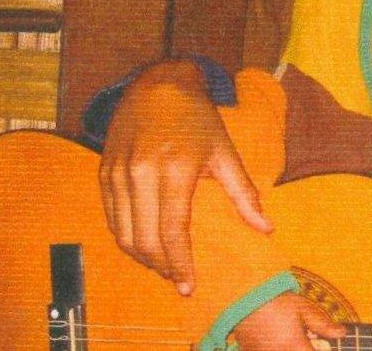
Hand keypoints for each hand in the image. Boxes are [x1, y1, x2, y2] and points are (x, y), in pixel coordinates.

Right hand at [98, 59, 272, 294]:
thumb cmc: (196, 119)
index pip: (172, 232)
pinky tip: (144, 243)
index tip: (188, 287)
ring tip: (162, 265)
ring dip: (142, 257)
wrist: (157, 84)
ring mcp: (118, 173)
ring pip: (123, 234)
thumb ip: (243, 194)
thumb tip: (266, 228)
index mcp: (174, 170)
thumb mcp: (225, 152)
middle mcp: (141, 174)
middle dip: (161, 267)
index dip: (179, 264)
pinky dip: (126, 237)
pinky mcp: (104, 172)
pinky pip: (111, 217)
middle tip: (177, 278)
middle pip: (145, 240)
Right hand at [232, 293, 346, 350]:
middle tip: (300, 340)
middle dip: (303, 348)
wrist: (247, 295)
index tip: (318, 346)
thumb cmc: (277, 300)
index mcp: (295, 345)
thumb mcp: (303, 308)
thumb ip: (322, 324)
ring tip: (286, 337)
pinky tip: (273, 340)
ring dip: (288, 347)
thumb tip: (342, 333)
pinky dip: (272, 348)